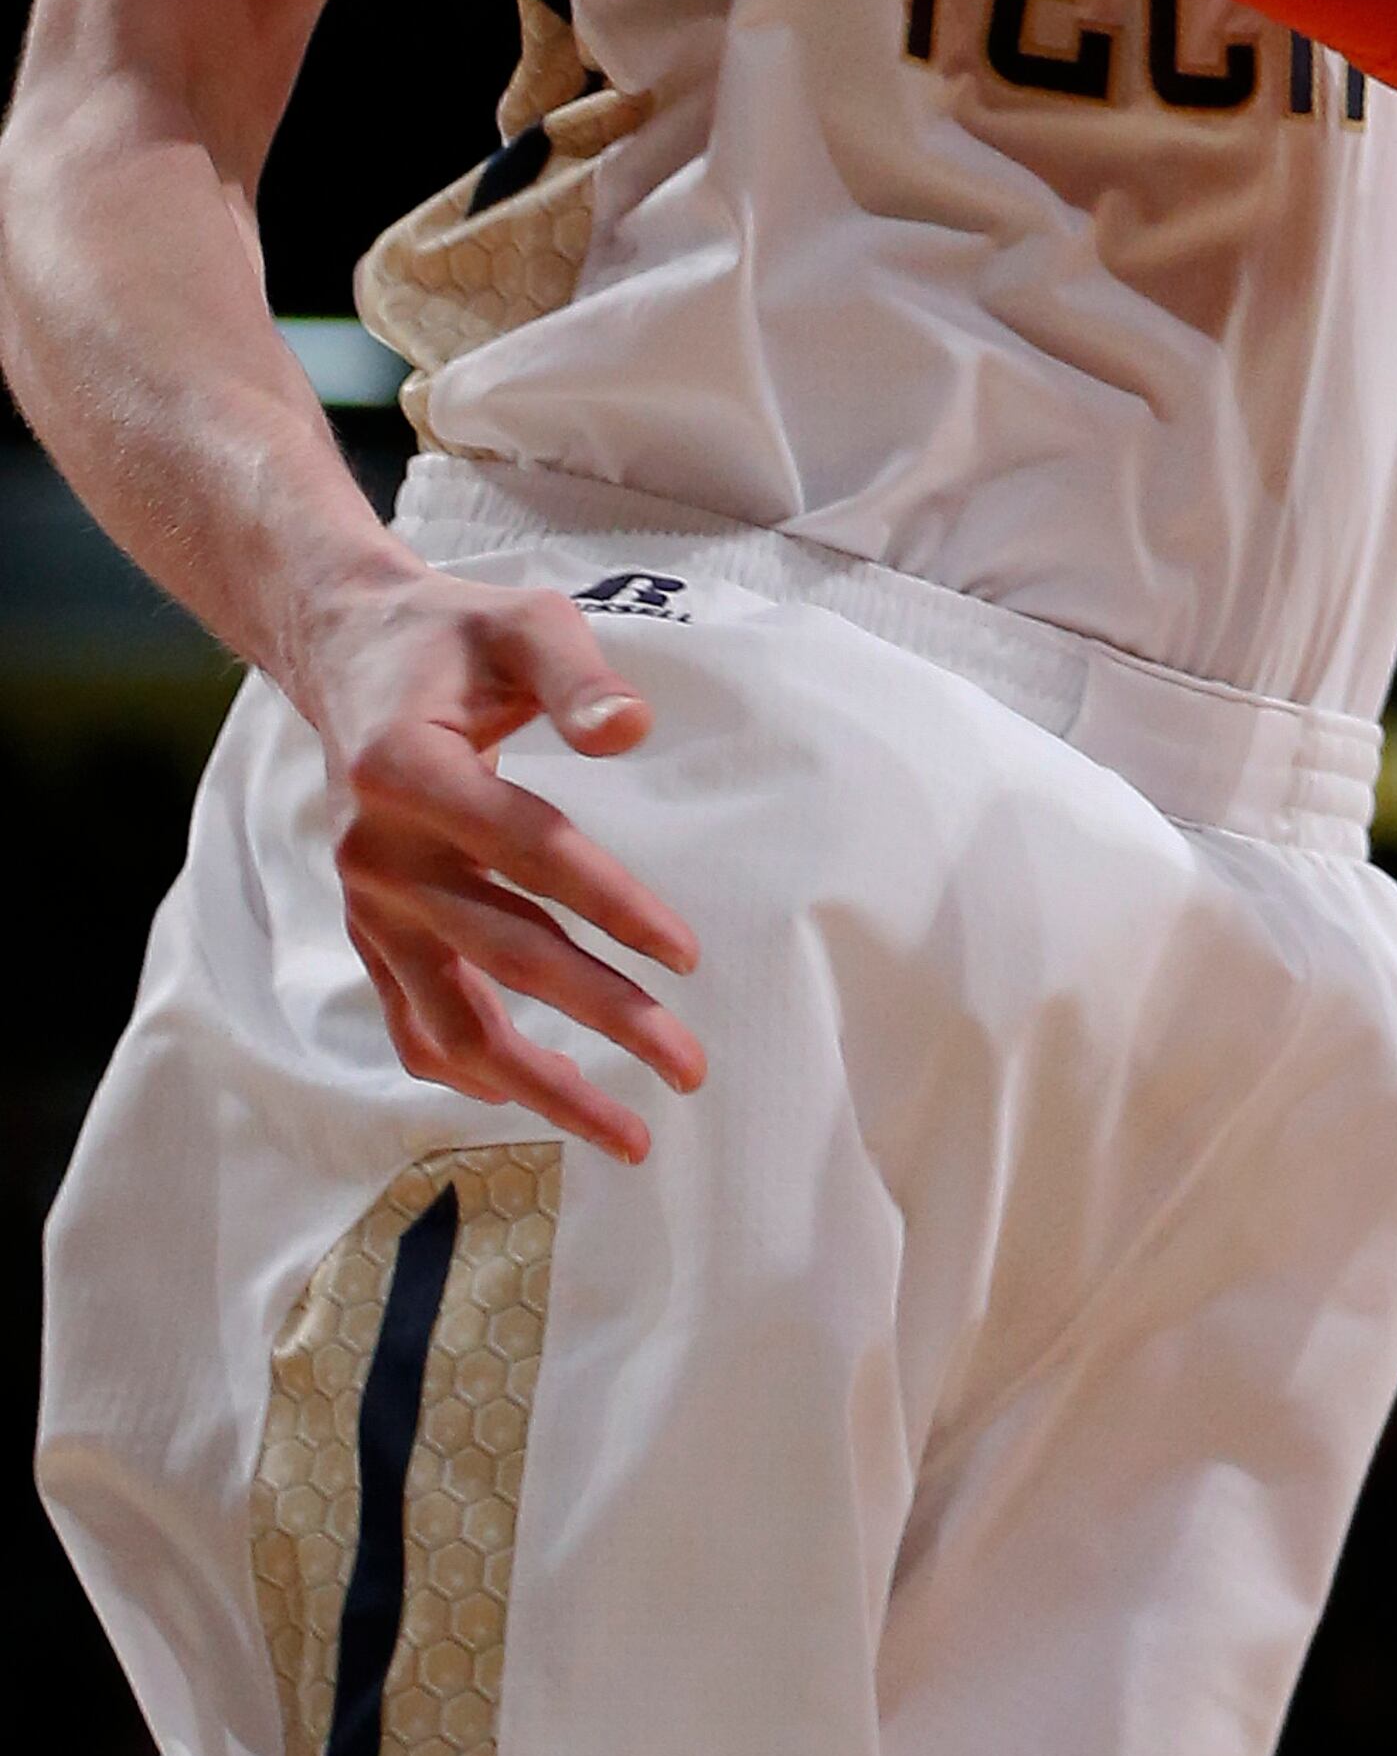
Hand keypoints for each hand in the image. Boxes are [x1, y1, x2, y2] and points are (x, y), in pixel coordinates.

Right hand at [298, 558, 701, 1163]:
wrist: (349, 655)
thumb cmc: (455, 636)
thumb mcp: (522, 622)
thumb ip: (577, 676)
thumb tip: (632, 731)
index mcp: (409, 771)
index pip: (529, 853)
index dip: (610, 904)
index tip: (686, 955)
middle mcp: (378, 854)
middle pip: (504, 953)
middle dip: (602, 1016)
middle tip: (687, 1067)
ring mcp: (367, 905)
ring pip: (453, 1020)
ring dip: (540, 1083)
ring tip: (626, 1133)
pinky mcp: (368, 932)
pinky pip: (413, 1022)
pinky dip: (469, 1070)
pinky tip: (533, 1097)